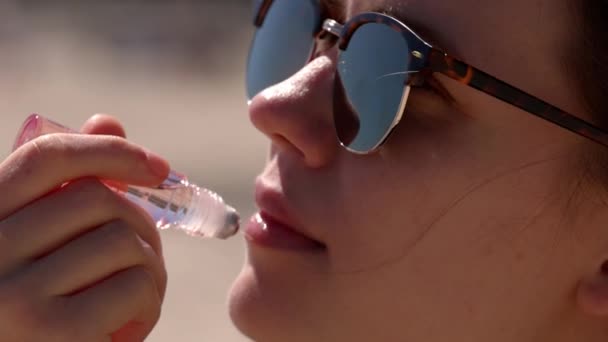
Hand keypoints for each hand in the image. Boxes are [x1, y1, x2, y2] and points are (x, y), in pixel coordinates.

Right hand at [0, 114, 168, 341]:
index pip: (47, 156)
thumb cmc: (43, 306)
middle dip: (140, 222)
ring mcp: (12, 296)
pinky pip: (134, 286)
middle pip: (96, 200)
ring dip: (150, 266)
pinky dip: (149, 300)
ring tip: (137, 292)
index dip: (110, 150)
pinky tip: (133, 320)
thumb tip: (107, 119)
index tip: (158, 167)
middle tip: (146, 254)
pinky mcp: (51, 334)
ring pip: (123, 241)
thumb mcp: (45, 244)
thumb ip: (69, 187)